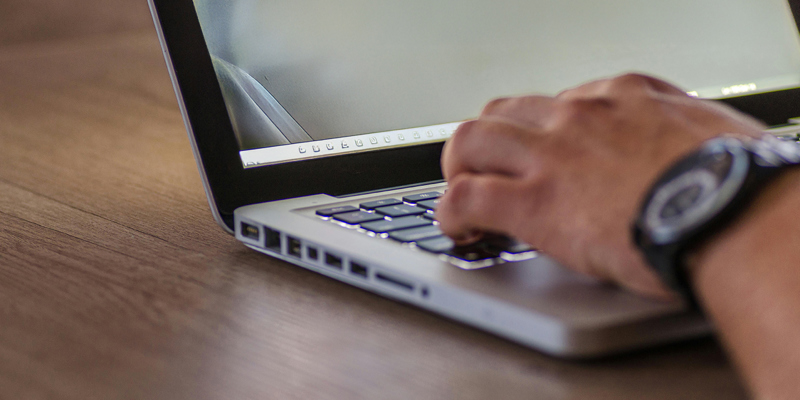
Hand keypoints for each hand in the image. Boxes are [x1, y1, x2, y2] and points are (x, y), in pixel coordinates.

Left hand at [436, 73, 766, 298]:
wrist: (734, 213)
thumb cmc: (737, 181)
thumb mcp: (712, 132)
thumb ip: (680, 132)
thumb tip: (682, 147)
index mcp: (622, 97)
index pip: (558, 104)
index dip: (541, 134)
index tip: (543, 157)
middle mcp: (578, 117)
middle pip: (503, 111)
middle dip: (488, 142)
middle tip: (488, 171)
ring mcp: (550, 156)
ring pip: (470, 142)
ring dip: (459, 169)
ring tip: (463, 196)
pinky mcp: (533, 202)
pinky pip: (465, 198)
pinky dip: (451, 214)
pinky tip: (460, 231)